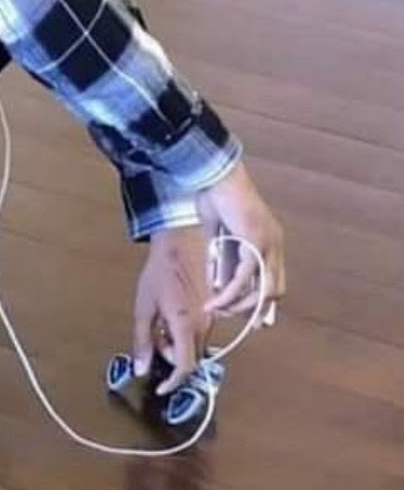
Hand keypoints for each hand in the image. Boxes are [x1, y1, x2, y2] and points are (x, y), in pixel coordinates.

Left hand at [134, 226, 211, 394]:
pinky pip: (201, 332)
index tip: (161, 388)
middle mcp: (204, 324)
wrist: (180, 242)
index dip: (173, 383)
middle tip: (154, 340)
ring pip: (197, 346)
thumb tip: (141, 369)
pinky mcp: (214, 309)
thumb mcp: (144, 306)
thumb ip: (143, 339)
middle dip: (171, 358)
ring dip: (178, 345)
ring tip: (160, 323)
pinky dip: (186, 334)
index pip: (185, 367)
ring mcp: (212, 316)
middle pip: (191, 359)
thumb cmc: (159, 272)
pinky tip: (172, 316)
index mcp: (185, 324)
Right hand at [198, 161, 285, 318]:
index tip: (239, 313)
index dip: (259, 300)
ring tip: (218, 310)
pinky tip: (216, 300)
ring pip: (264, 289)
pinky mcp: (254, 241)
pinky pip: (244, 276)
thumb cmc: (214, 196)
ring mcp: (268, 243)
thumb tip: (219, 285)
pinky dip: (231, 292)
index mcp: (268, 240)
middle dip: (253, 309)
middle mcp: (274, 243)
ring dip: (241, 306)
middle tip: (229, 315)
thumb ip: (222, 260)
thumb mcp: (218, 235)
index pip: (273, 279)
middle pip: (275, 290)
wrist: (214, 173)